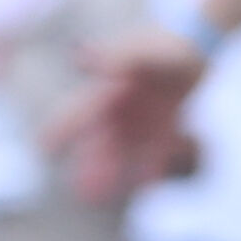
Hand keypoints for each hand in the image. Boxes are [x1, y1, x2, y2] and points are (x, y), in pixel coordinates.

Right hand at [62, 32, 206, 206]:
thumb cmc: (165, 44)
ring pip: (122, 152)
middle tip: (82, 194)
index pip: (79, 111)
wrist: (196, 47)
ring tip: (100, 197)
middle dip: (91, 166)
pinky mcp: (164, 128)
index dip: (61, 129)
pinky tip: (147, 186)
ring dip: (112, 172)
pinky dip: (151, 168)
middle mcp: (120, 108)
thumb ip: (116, 56)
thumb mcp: (143, 50)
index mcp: (108, 89)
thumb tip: (80, 58)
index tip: (44, 148)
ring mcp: (141, 120)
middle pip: (100, 142)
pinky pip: (155, 153)